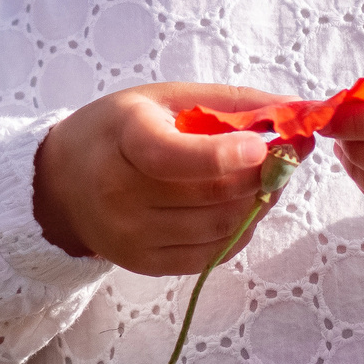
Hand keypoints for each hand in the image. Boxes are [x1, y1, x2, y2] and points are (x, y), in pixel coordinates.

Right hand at [33, 83, 282, 276]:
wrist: (64, 183)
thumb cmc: (120, 130)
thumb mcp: (165, 98)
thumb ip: (231, 103)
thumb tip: (299, 109)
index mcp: (123, 139)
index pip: (172, 156)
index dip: (223, 155)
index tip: (263, 146)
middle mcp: (120, 194)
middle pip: (211, 196)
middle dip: (262, 177)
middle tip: (283, 157)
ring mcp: (132, 236)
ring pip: (221, 228)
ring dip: (258, 203)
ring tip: (261, 179)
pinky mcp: (145, 265)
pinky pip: (213, 255)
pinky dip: (240, 230)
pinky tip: (240, 207)